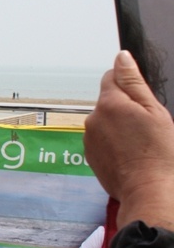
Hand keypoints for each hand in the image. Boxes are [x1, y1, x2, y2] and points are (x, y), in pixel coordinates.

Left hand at [85, 51, 173, 229]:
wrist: (149, 190)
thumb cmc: (158, 153)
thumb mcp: (154, 111)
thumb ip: (134, 82)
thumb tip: (121, 57)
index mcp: (109, 103)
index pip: (111, 78)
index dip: (128, 83)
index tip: (141, 97)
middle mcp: (93, 118)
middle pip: (108, 101)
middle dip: (125, 108)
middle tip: (146, 126)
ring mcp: (89, 138)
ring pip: (105, 122)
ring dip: (119, 126)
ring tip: (140, 143)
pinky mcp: (90, 155)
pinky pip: (102, 140)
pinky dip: (114, 143)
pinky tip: (130, 154)